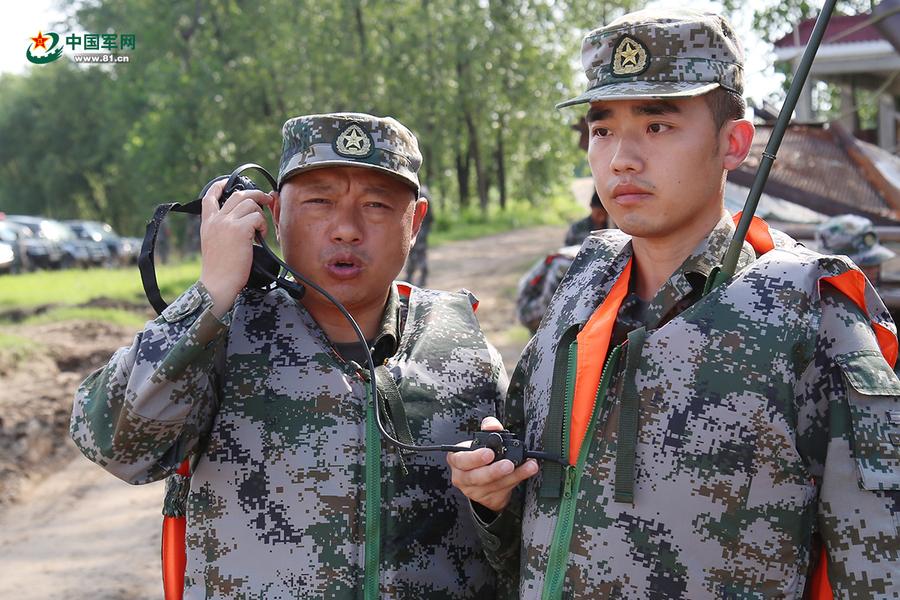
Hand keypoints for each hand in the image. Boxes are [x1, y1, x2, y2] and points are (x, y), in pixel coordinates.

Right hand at [198, 180, 273, 316]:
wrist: (217, 284)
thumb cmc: (219, 271)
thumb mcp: (214, 245)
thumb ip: (223, 231)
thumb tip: (244, 223)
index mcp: (207, 223)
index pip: (210, 196)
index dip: (220, 186)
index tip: (229, 183)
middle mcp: (216, 219)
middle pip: (238, 194)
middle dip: (256, 194)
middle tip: (267, 200)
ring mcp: (227, 223)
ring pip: (250, 203)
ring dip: (261, 214)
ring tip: (260, 230)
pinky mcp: (239, 229)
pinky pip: (257, 217)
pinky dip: (263, 226)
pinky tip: (260, 238)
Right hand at [447, 417, 538, 512]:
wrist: (483, 478)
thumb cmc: (480, 456)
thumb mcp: (481, 440)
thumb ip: (488, 429)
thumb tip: (492, 425)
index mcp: (457, 460)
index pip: (461, 460)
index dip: (475, 458)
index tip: (489, 453)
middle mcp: (463, 478)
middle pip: (476, 477)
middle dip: (494, 471)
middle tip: (509, 464)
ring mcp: (475, 491)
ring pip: (494, 485)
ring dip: (513, 475)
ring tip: (528, 466)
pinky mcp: (489, 500)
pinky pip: (503, 491)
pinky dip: (517, 480)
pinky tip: (527, 472)